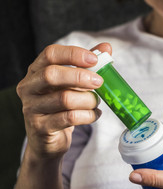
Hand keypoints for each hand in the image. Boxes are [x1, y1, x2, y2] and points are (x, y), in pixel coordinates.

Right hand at [17, 43, 110, 161]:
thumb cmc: (61, 107)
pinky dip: (89, 115)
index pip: (50, 54)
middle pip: (52, 74)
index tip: (94, 59)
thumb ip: (87, 65)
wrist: (47, 140)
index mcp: (36, 71)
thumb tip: (107, 47)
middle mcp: (29, 87)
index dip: (74, 54)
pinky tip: (95, 114)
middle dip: (80, 76)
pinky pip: (70, 118)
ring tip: (96, 102)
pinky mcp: (41, 127)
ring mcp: (32, 108)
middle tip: (99, 82)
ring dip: (88, 100)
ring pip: (64, 99)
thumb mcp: (72, 84)